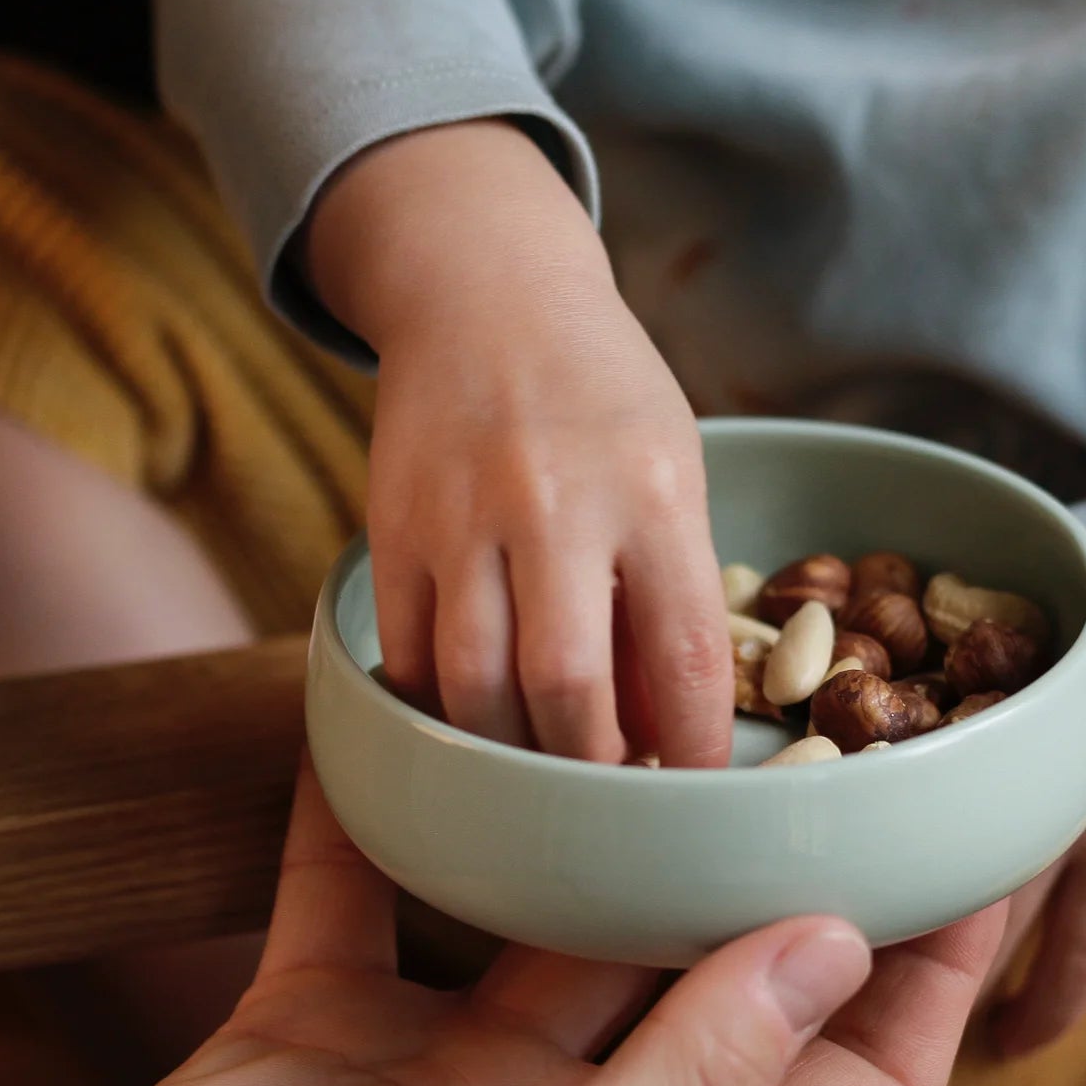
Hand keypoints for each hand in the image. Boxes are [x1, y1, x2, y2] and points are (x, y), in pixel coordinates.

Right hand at [0, 767, 1007, 1085]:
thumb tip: (831, 944)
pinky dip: (390, 811)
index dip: (937, 975)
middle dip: (773, 865)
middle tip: (818, 733)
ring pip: (554, 911)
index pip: (864, 1077)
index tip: (983, 857)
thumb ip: (702, 1076)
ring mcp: (455, 1067)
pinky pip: (375, 886)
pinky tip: (404, 715)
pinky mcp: (336, 1022)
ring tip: (632, 698)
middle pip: (719, 970)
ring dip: (589, 821)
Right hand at [307, 120, 730, 765]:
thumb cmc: (602, 394)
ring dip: (511, 753)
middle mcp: (556, 506)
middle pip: (565, 688)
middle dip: (591, 768)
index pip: (687, 658)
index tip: (693, 790)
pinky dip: (442, 710)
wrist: (484, 291)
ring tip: (541, 765)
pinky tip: (473, 718)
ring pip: (473, 689)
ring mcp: (462, 518)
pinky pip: (409, 658)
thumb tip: (662, 731)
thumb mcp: (672, 470)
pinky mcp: (391, 529)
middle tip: (605, 793)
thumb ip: (670, 593)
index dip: (694, 747)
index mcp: (654, 492)